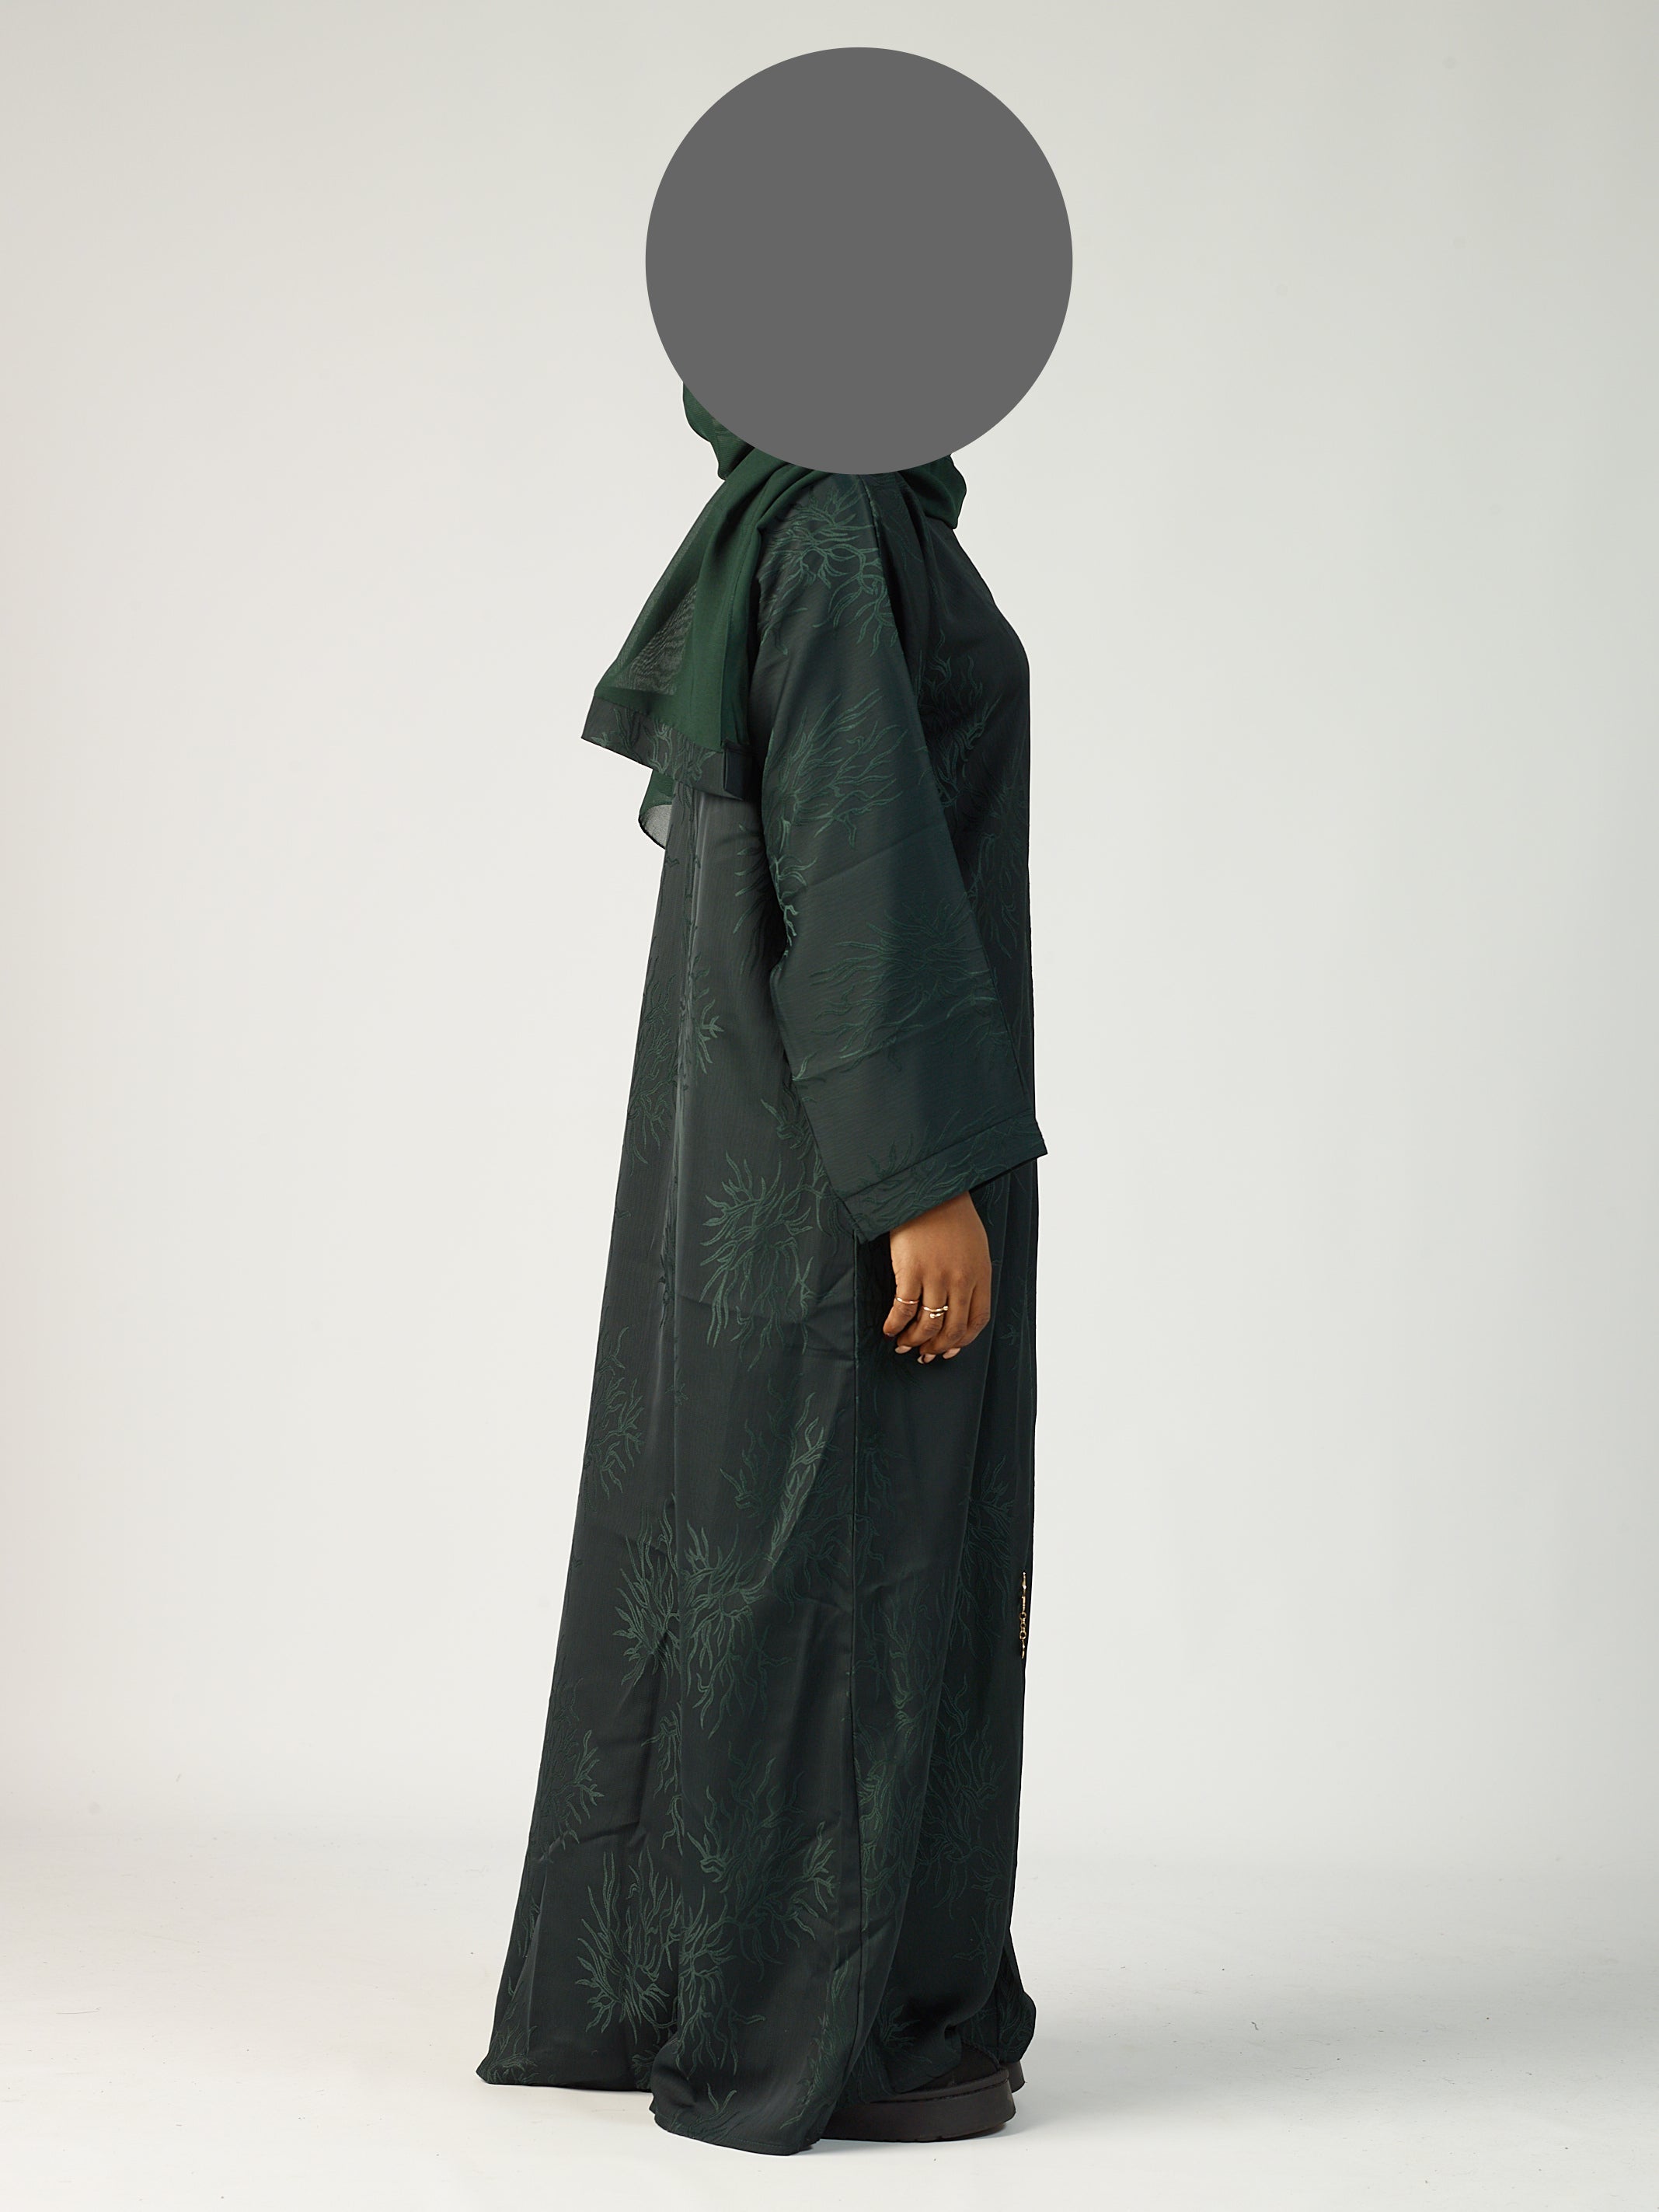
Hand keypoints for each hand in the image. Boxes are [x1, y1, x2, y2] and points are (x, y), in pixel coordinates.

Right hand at [883, 1191, 991, 1362]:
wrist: (928, 1188)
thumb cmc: (950, 1214)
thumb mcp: (974, 1246)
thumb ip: (971, 1274)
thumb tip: (958, 1303)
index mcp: (980, 1274)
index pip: (977, 1320)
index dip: (963, 1341)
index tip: (949, 1350)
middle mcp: (961, 1280)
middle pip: (952, 1328)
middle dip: (937, 1347)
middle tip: (924, 1354)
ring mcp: (936, 1277)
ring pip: (928, 1324)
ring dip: (914, 1340)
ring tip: (903, 1344)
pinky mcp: (911, 1271)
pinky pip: (903, 1309)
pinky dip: (895, 1324)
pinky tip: (889, 1329)